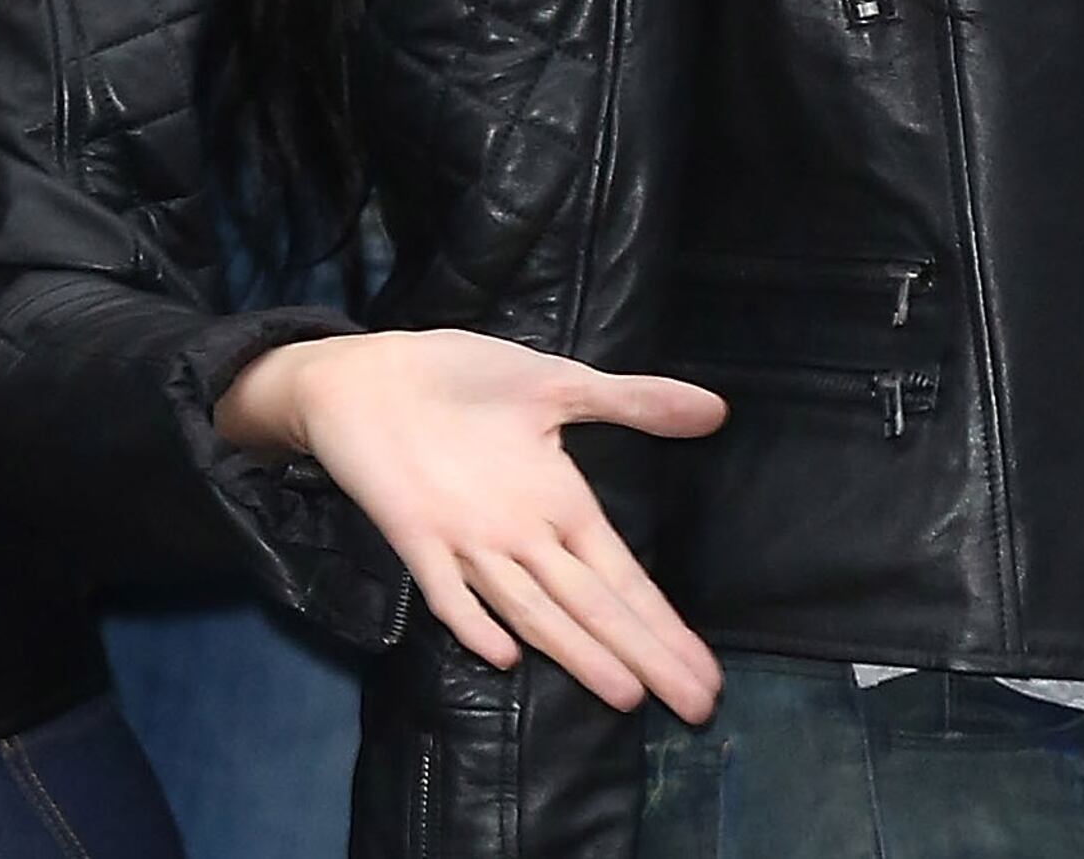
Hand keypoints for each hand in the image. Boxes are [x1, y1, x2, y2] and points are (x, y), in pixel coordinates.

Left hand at [221, 329, 727, 721]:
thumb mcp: (557, 382)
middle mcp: (521, 536)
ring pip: (534, 610)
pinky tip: (506, 656)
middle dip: (645, 653)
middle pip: (593, 606)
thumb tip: (716, 409)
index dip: (664, 624)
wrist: (367, 377)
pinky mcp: (413, 534)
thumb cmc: (461, 380)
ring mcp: (468, 541)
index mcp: (560, 504)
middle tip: (698, 704)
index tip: (706, 676)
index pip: (624, 578)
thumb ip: (632, 401)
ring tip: (628, 694)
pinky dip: (473, 620)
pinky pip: (445, 588)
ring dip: (578, 651)